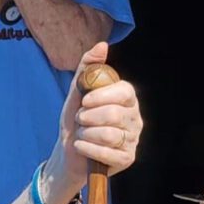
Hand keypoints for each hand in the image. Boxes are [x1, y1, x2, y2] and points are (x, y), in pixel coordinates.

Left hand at [46, 43, 142, 199]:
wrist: (68, 150)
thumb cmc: (76, 118)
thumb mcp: (78, 90)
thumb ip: (88, 66)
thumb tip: (102, 45)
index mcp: (127, 98)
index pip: (124, 91)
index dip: (101, 96)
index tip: (84, 101)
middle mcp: (135, 118)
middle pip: (114, 114)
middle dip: (88, 117)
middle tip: (80, 119)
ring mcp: (133, 139)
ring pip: (110, 135)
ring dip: (86, 134)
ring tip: (82, 134)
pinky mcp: (127, 158)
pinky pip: (107, 153)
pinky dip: (87, 149)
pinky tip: (81, 147)